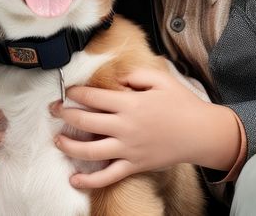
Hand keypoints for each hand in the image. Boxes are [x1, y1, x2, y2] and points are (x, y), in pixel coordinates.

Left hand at [50, 68, 238, 188]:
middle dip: (64, 115)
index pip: (93, 97)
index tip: (67, 91)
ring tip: (57, 140)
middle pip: (85, 121)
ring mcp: (128, 149)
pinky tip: (73, 179)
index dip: (76, 93)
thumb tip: (115, 79)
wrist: (201, 133)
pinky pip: (107, 176)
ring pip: (90, 150)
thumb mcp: (160, 79)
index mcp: (130, 103)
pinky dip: (88, 181)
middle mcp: (125, 126)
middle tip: (54, 110)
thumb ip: (135, 74)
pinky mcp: (134, 165)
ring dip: (68, 146)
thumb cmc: (182, 104)